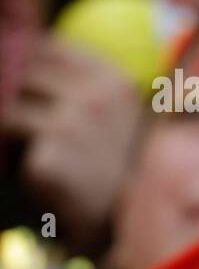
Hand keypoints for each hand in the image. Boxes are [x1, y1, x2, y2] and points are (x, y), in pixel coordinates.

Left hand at [2, 36, 144, 246]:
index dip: (22, 58)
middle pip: (22, 70)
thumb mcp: (110, 114)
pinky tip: (31, 166)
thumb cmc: (111, 165)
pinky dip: (9, 150)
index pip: (45, 46)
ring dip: (8, 122)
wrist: (118, 222)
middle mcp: (96, 96)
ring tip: (22, 143)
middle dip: (9, 90)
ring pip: (8, 104)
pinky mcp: (51, 156)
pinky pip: (6, 135)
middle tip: (18, 117)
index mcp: (113, 79)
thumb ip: (76, 82)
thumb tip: (20, 51)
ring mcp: (73, 125)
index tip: (16, 76)